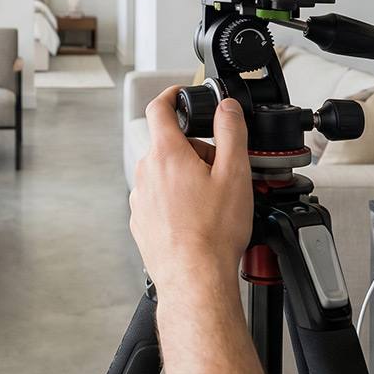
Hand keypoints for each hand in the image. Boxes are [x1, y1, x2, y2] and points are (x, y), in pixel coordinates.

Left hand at [129, 88, 252, 296]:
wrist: (195, 279)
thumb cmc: (213, 233)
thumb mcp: (234, 174)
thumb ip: (231, 132)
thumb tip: (226, 108)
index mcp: (166, 155)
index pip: (159, 108)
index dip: (172, 94)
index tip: (181, 94)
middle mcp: (146, 173)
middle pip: (170, 146)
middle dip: (196, 151)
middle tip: (221, 171)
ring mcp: (139, 199)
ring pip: (165, 174)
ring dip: (187, 178)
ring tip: (212, 202)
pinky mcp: (141, 222)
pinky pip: (159, 200)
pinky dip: (177, 201)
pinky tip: (198, 221)